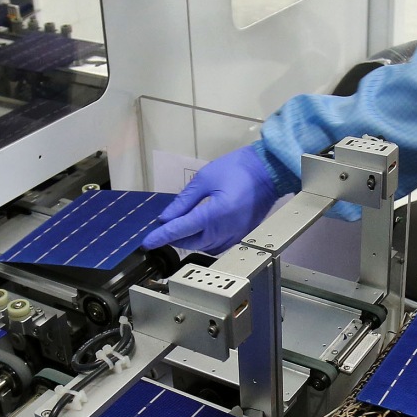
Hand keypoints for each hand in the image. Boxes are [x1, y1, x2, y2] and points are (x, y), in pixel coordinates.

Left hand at [140, 146, 285, 253]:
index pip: (181, 230)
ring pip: (204, 247)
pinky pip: (218, 246)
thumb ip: (184, 201)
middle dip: (174, 238)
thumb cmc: (238, 168)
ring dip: (189, 241)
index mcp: (215, 214)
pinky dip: (205, 242)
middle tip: (162, 229)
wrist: (269, 171)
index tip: (147, 242)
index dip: (161, 236)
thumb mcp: (205, 178)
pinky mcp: (242, 236)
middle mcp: (225, 230)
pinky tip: (200, 233)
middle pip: (191, 243)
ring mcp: (235, 236)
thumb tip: (166, 217)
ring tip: (180, 229)